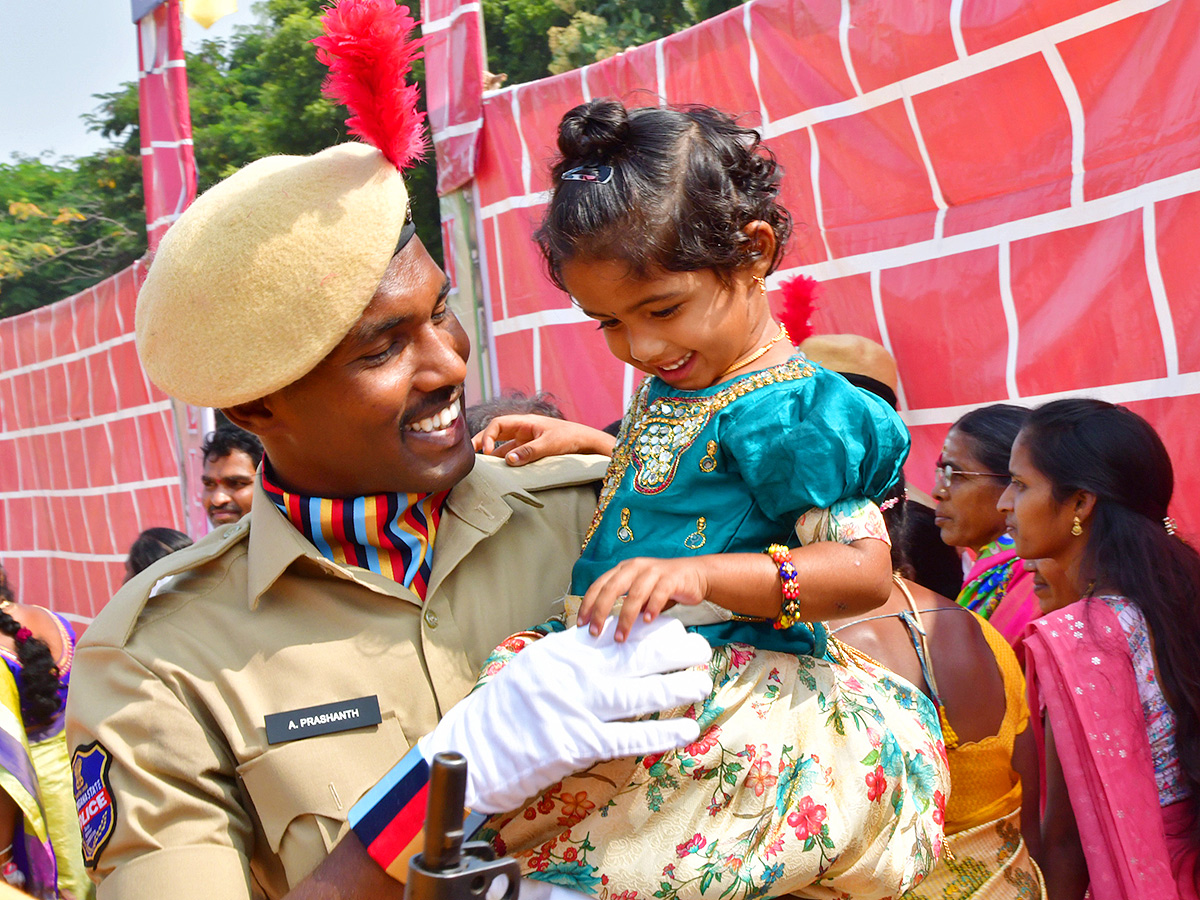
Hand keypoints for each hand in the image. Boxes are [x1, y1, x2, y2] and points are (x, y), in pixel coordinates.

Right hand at [419, 617, 711, 812]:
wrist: (477, 748)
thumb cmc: (507, 709)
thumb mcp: (536, 667)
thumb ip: (572, 654)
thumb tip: (605, 642)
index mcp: (564, 653)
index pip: (616, 633)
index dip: (652, 630)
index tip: (676, 627)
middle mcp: (574, 675)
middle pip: (634, 656)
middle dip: (674, 651)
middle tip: (703, 648)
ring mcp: (577, 709)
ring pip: (638, 694)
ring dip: (676, 688)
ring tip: (703, 683)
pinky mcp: (579, 744)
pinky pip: (629, 737)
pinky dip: (662, 734)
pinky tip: (688, 730)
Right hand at [472, 414, 614, 465]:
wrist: (587, 443)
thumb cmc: (570, 438)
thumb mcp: (550, 445)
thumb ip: (529, 452)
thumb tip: (509, 460)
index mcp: (525, 422)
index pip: (498, 424)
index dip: (488, 436)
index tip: (488, 452)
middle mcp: (523, 429)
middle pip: (496, 433)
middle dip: (482, 442)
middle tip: (471, 456)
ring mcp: (526, 440)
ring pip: (503, 446)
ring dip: (494, 455)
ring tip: (484, 468)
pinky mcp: (531, 450)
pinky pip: (513, 454)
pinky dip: (505, 461)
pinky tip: (501, 471)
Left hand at [578, 557, 710, 640]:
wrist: (695, 574)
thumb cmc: (664, 585)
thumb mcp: (640, 590)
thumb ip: (625, 601)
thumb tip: (606, 624)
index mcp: (624, 569)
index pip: (599, 584)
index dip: (588, 603)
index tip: (582, 623)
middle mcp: (636, 567)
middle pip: (612, 588)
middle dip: (601, 611)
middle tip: (595, 632)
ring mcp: (654, 571)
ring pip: (634, 594)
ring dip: (625, 617)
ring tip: (620, 636)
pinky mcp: (671, 578)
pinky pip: (659, 593)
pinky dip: (652, 607)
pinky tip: (648, 620)